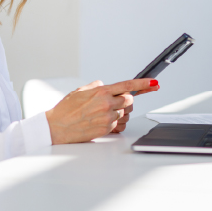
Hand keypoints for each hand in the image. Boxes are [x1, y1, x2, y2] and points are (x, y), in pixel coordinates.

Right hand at [45, 78, 159, 143]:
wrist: (57, 127)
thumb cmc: (66, 109)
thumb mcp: (80, 91)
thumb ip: (96, 86)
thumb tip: (106, 86)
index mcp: (101, 92)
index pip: (127, 85)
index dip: (143, 84)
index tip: (154, 82)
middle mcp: (106, 104)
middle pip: (129, 100)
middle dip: (126, 100)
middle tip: (115, 101)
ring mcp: (108, 117)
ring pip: (125, 113)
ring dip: (120, 111)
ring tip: (103, 112)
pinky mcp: (107, 129)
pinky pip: (119, 124)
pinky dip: (114, 121)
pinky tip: (103, 120)